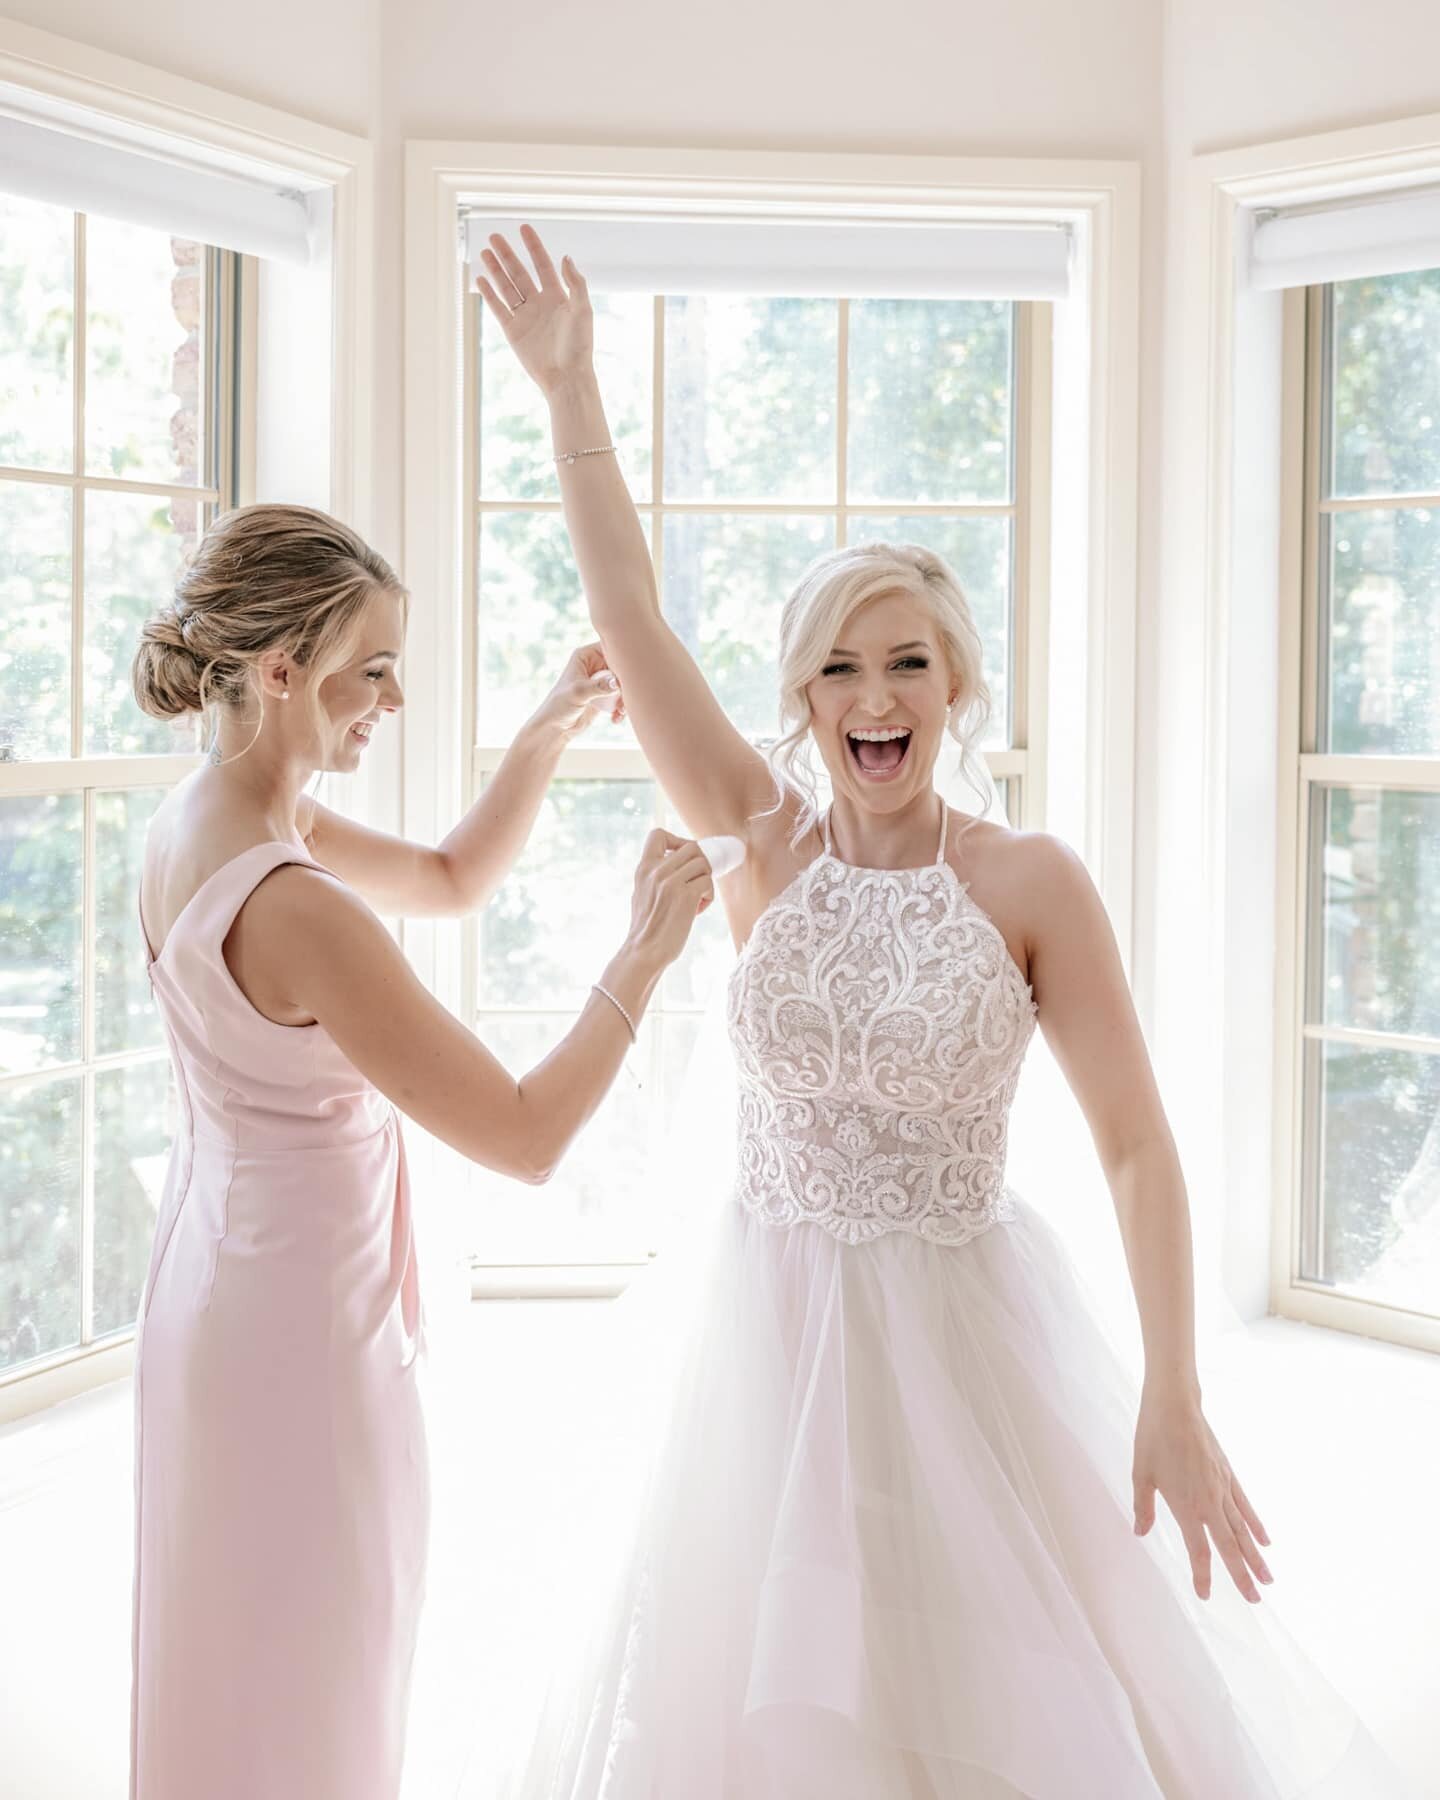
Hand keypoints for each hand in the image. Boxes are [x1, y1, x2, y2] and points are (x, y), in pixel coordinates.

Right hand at [475, 224, 593, 395]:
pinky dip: (489, 294)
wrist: (566, 378)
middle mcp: (540, 304)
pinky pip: (498, 308)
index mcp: (558, 296)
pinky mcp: (513, 332)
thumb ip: (576, 284)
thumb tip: (565, 257)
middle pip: (520, 273)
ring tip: (485, 252)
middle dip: (507, 254)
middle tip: (494, 236)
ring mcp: (525, 317)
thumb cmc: (579, 347)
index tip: (524, 228)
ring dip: (496, 270)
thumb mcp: (583, 311)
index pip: (543, 265)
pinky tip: (480, 278)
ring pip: (507, 287)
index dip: (533, 246)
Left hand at [531, 642, 624, 741]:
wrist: (555, 728)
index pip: (610, 648)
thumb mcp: (578, 693)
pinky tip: (616, 718)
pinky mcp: (605, 696)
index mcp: (586, 655)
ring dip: (626, 698)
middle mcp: (595, 665)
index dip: (623, 657)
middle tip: (626, 697)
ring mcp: (601, 681)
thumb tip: (617, 682)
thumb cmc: (559, 706)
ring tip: (621, 711)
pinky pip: (621, 698)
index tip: (630, 672)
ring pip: (624, 684)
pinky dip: (622, 708)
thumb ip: (598, 686)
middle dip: (626, 683)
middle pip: (621, 667)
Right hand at [626, 829, 713, 968]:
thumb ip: (654, 876)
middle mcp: (656, 871)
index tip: (682, 857)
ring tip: (697, 899)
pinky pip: (708, 882)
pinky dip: (708, 896)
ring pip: (703, 863)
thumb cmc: (646, 928)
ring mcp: (671, 882)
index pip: (658, 834)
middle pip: (692, 847)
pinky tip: (697, 910)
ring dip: (706, 880)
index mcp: (643, 868)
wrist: (644, 952)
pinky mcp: (686, 896)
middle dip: (701, 863)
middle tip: (697, 881)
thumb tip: (674, 862)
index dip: (677, 839)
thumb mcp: (641, 893)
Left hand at [1133, 1393, 1272, 1602]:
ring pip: (1243, 1530)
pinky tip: (1265, 1541)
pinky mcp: (1229, 1474)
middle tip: (1254, 1600)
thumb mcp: (1140, 1474)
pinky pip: (1245, 1505)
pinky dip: (1256, 1524)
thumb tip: (1140, 1533)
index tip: (1206, 1595)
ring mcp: (1223, 1487)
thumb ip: (1143, 1507)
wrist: (1175, 1405)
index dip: (1203, 1574)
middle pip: (1229, 1546)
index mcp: (1185, 1505)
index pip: (1198, 1550)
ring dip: (1255, 1556)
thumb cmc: (1153, 1437)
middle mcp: (1209, 1501)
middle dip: (1241, 1575)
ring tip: (1268, 1580)